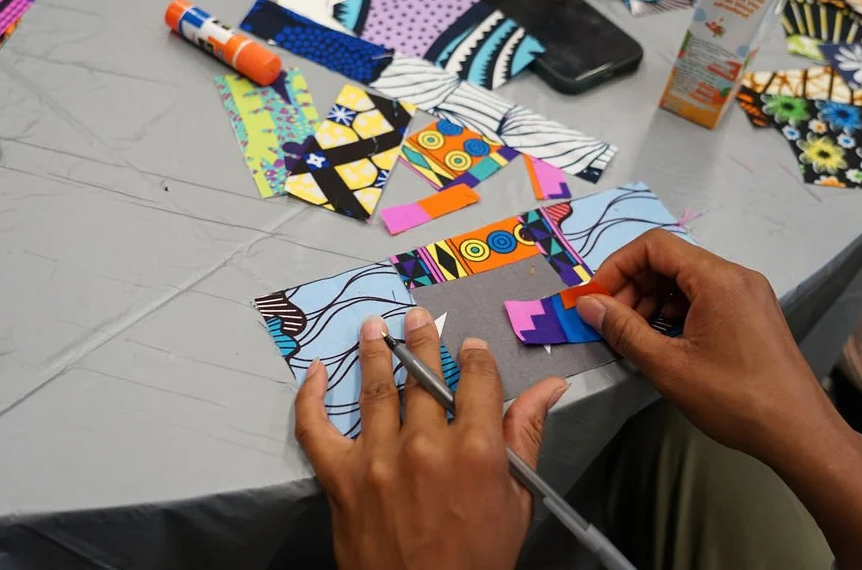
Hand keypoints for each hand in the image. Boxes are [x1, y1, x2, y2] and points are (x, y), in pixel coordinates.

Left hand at [295, 308, 568, 569]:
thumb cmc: (477, 558)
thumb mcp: (517, 500)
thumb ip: (525, 435)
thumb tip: (551, 387)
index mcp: (474, 450)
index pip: (476, 379)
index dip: (475, 357)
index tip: (471, 348)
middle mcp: (424, 445)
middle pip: (423, 375)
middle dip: (422, 339)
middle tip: (416, 316)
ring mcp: (377, 459)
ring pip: (374, 389)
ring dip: (374, 351)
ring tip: (372, 328)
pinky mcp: (340, 477)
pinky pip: (315, 427)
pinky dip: (311, 396)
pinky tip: (315, 373)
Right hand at [577, 229, 861, 569]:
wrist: (799, 433)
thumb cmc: (732, 398)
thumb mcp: (668, 365)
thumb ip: (623, 329)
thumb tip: (587, 305)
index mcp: (717, 278)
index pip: (654, 246)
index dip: (617, 267)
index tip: (596, 299)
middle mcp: (735, 275)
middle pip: (669, 260)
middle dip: (632, 286)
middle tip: (611, 322)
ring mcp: (747, 293)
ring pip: (685, 279)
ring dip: (652, 300)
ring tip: (635, 335)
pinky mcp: (752, 312)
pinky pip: (704, 296)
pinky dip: (676, 310)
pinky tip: (665, 340)